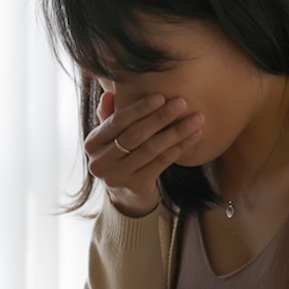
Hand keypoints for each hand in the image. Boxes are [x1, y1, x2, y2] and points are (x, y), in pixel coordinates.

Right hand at [86, 90, 203, 217]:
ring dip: (176, 131)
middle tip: (182, 103)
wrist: (126, 195)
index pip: (117, 121)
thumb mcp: (110, 136)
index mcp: (92, 143)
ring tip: (196, 118)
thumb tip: (109, 94)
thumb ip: (109, 115)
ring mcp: (117, 176)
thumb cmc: (121, 155)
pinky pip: (162, 162)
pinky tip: (195, 136)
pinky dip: (180, 147)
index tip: (161, 96)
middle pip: (135, 135)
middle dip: (161, 117)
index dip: (140, 108)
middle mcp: (100, 161)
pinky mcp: (136, 186)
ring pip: (151, 149)